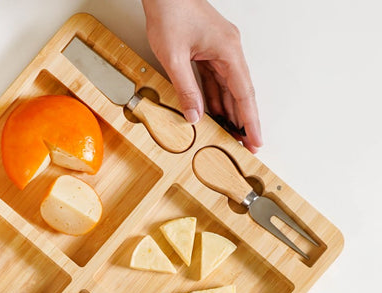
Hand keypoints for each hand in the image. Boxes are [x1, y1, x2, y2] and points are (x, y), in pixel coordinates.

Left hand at [142, 0, 261, 151]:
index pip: (244, 93)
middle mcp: (229, 50)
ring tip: (233, 136)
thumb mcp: (174, 57)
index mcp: (228, 50)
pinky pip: (217, 80)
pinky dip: (218, 99)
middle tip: (248, 146)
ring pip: (230, 88)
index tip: (255, 140)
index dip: (250, 120)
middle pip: (241, 93)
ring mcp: (220, 50)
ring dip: (232, 112)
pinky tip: (217, 115)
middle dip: (244, 121)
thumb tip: (195, 117)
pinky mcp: (209, 51)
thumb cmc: (170, 14)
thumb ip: (186, 88)